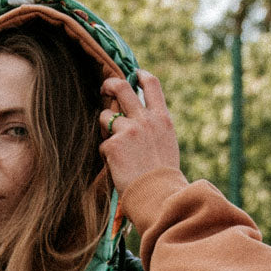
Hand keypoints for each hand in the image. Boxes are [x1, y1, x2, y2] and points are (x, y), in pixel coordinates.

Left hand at [99, 71, 179, 195]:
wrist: (158, 196)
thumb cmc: (164, 178)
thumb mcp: (167, 145)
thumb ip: (154, 129)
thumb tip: (142, 121)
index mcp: (162, 119)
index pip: (152, 85)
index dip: (141, 75)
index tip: (134, 74)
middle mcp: (145, 119)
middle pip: (122, 87)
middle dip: (109, 84)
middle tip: (104, 88)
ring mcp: (128, 130)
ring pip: (106, 117)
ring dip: (105, 129)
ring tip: (114, 149)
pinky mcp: (114, 144)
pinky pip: (103, 144)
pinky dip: (107, 156)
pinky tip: (117, 167)